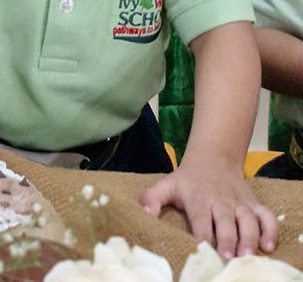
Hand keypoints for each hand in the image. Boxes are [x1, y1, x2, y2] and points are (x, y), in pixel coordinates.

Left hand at [141, 158, 277, 258]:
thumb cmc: (187, 179)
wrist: (213, 158)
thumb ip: (152, 198)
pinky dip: (270, 230)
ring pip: (248, 219)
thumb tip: (145, 213)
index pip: (200, 217)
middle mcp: (220, 200)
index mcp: (198, 198)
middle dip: (227, 238)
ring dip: (249, 237)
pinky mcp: (253, 204)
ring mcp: (239, 202)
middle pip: (225, 220)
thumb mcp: (166, 185)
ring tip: (248, 255)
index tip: (202, 247)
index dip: (202, 232)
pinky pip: (267, 216)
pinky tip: (268, 245)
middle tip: (228, 257)